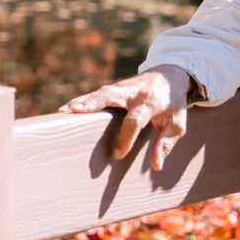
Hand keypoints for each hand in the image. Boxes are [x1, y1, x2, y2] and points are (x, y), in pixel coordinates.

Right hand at [60, 63, 191, 169]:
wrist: (171, 74)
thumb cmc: (173, 103)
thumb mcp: (177, 123)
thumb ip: (166, 142)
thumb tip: (156, 165)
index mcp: (150, 101)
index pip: (135, 120)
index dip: (126, 137)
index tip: (117, 155)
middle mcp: (132, 91)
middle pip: (109, 96)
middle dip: (92, 103)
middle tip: (74, 113)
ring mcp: (120, 88)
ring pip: (98, 94)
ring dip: (80, 102)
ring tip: (61, 113)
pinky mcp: (112, 89)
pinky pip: (95, 95)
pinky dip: (80, 102)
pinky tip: (65, 111)